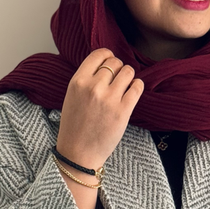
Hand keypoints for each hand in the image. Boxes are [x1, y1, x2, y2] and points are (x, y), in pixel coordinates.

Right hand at [56, 47, 144, 170]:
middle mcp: (94, 87)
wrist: (79, 154)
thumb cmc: (75, 128)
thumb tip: (104, 65)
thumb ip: (86, 80)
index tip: (111, 61)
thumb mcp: (72, 97)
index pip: (99, 54)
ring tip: (126, 85)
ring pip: (128, 72)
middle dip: (119, 68)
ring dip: (129, 76)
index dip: (108, 55)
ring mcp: (109, 99)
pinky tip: (133, 91)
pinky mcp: (123, 111)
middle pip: (115, 63)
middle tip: (118, 79)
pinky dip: (137, 86)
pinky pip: (137, 87)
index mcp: (78, 81)